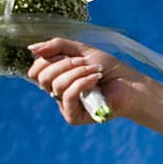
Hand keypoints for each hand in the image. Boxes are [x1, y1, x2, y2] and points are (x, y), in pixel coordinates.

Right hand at [27, 37, 149, 124]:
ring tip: (96, 71)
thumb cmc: (109, 68)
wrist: (132, 84)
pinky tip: (96, 79)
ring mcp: (65, 106)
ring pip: (56, 85)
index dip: (49, 58)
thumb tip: (30, 49)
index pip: (37, 69)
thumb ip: (57, 46)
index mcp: (57, 78)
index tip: (72, 54)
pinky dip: (81, 83)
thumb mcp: (82, 50)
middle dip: (65, 64)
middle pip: (43, 77)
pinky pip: (68, 96)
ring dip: (78, 72)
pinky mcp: (74, 117)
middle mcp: (57, 93)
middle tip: (86, 62)